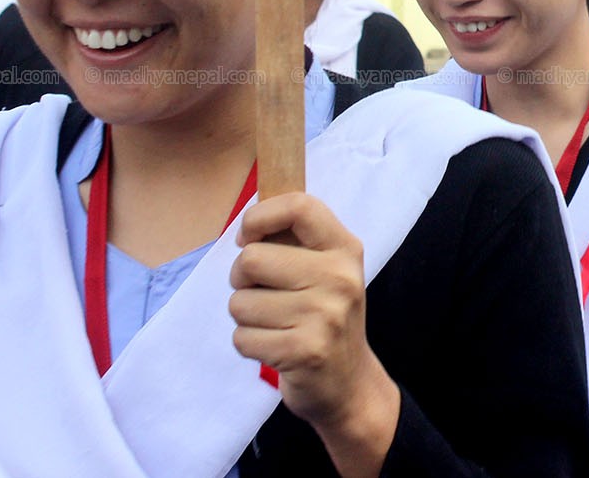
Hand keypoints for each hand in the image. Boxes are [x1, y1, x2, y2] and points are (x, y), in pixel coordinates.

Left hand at [229, 193, 398, 472]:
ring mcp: (325, 315)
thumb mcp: (325, 269)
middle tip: (263, 293)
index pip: (298, 205)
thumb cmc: (324, 317)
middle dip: (242, 279)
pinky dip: (249, 344)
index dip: (259, 217)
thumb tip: (249, 218)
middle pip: (251, 259)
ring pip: (240, 303)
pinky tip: (275, 347)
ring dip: (246, 317)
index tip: (248, 237)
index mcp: (344, 248)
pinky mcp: (304, 351)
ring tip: (275, 325)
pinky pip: (242, 338)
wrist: (348, 383)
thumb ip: (294, 241)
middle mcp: (340, 277)